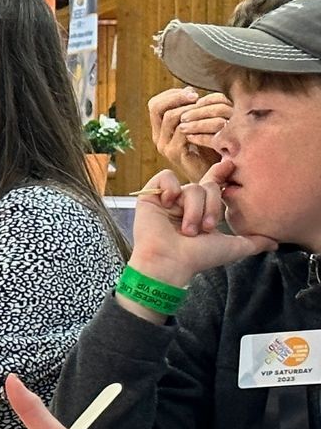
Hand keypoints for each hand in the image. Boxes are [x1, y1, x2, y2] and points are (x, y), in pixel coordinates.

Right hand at [128, 165, 273, 286]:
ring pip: (190, 187)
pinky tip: (168, 204)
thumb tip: (277, 243)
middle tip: (206, 228)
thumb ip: (255, 242)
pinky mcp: (151, 196)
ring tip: (187, 229)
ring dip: (193, 210)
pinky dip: (169, 188)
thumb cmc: (198, 258)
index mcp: (202, 211)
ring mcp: (168, 200)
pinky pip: (165, 178)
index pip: (213, 185)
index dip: (221, 174)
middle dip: (211, 208)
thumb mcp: (233, 248)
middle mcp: (185, 204)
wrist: (169, 262)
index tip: (230, 166)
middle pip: (206, 186)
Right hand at [148, 87, 229, 179]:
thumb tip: (189, 90)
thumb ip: (192, 111)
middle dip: (178, 97)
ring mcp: (165, 147)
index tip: (191, 92)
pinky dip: (198, 122)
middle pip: (157, 108)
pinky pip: (182, 130)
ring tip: (207, 109)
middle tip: (197, 96)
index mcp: (161, 130)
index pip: (155, 105)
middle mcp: (159, 138)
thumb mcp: (200, 125)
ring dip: (191, 109)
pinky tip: (211, 122)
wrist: (216, 176)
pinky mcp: (175, 153)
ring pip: (171, 116)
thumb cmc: (212, 149)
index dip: (171, 94)